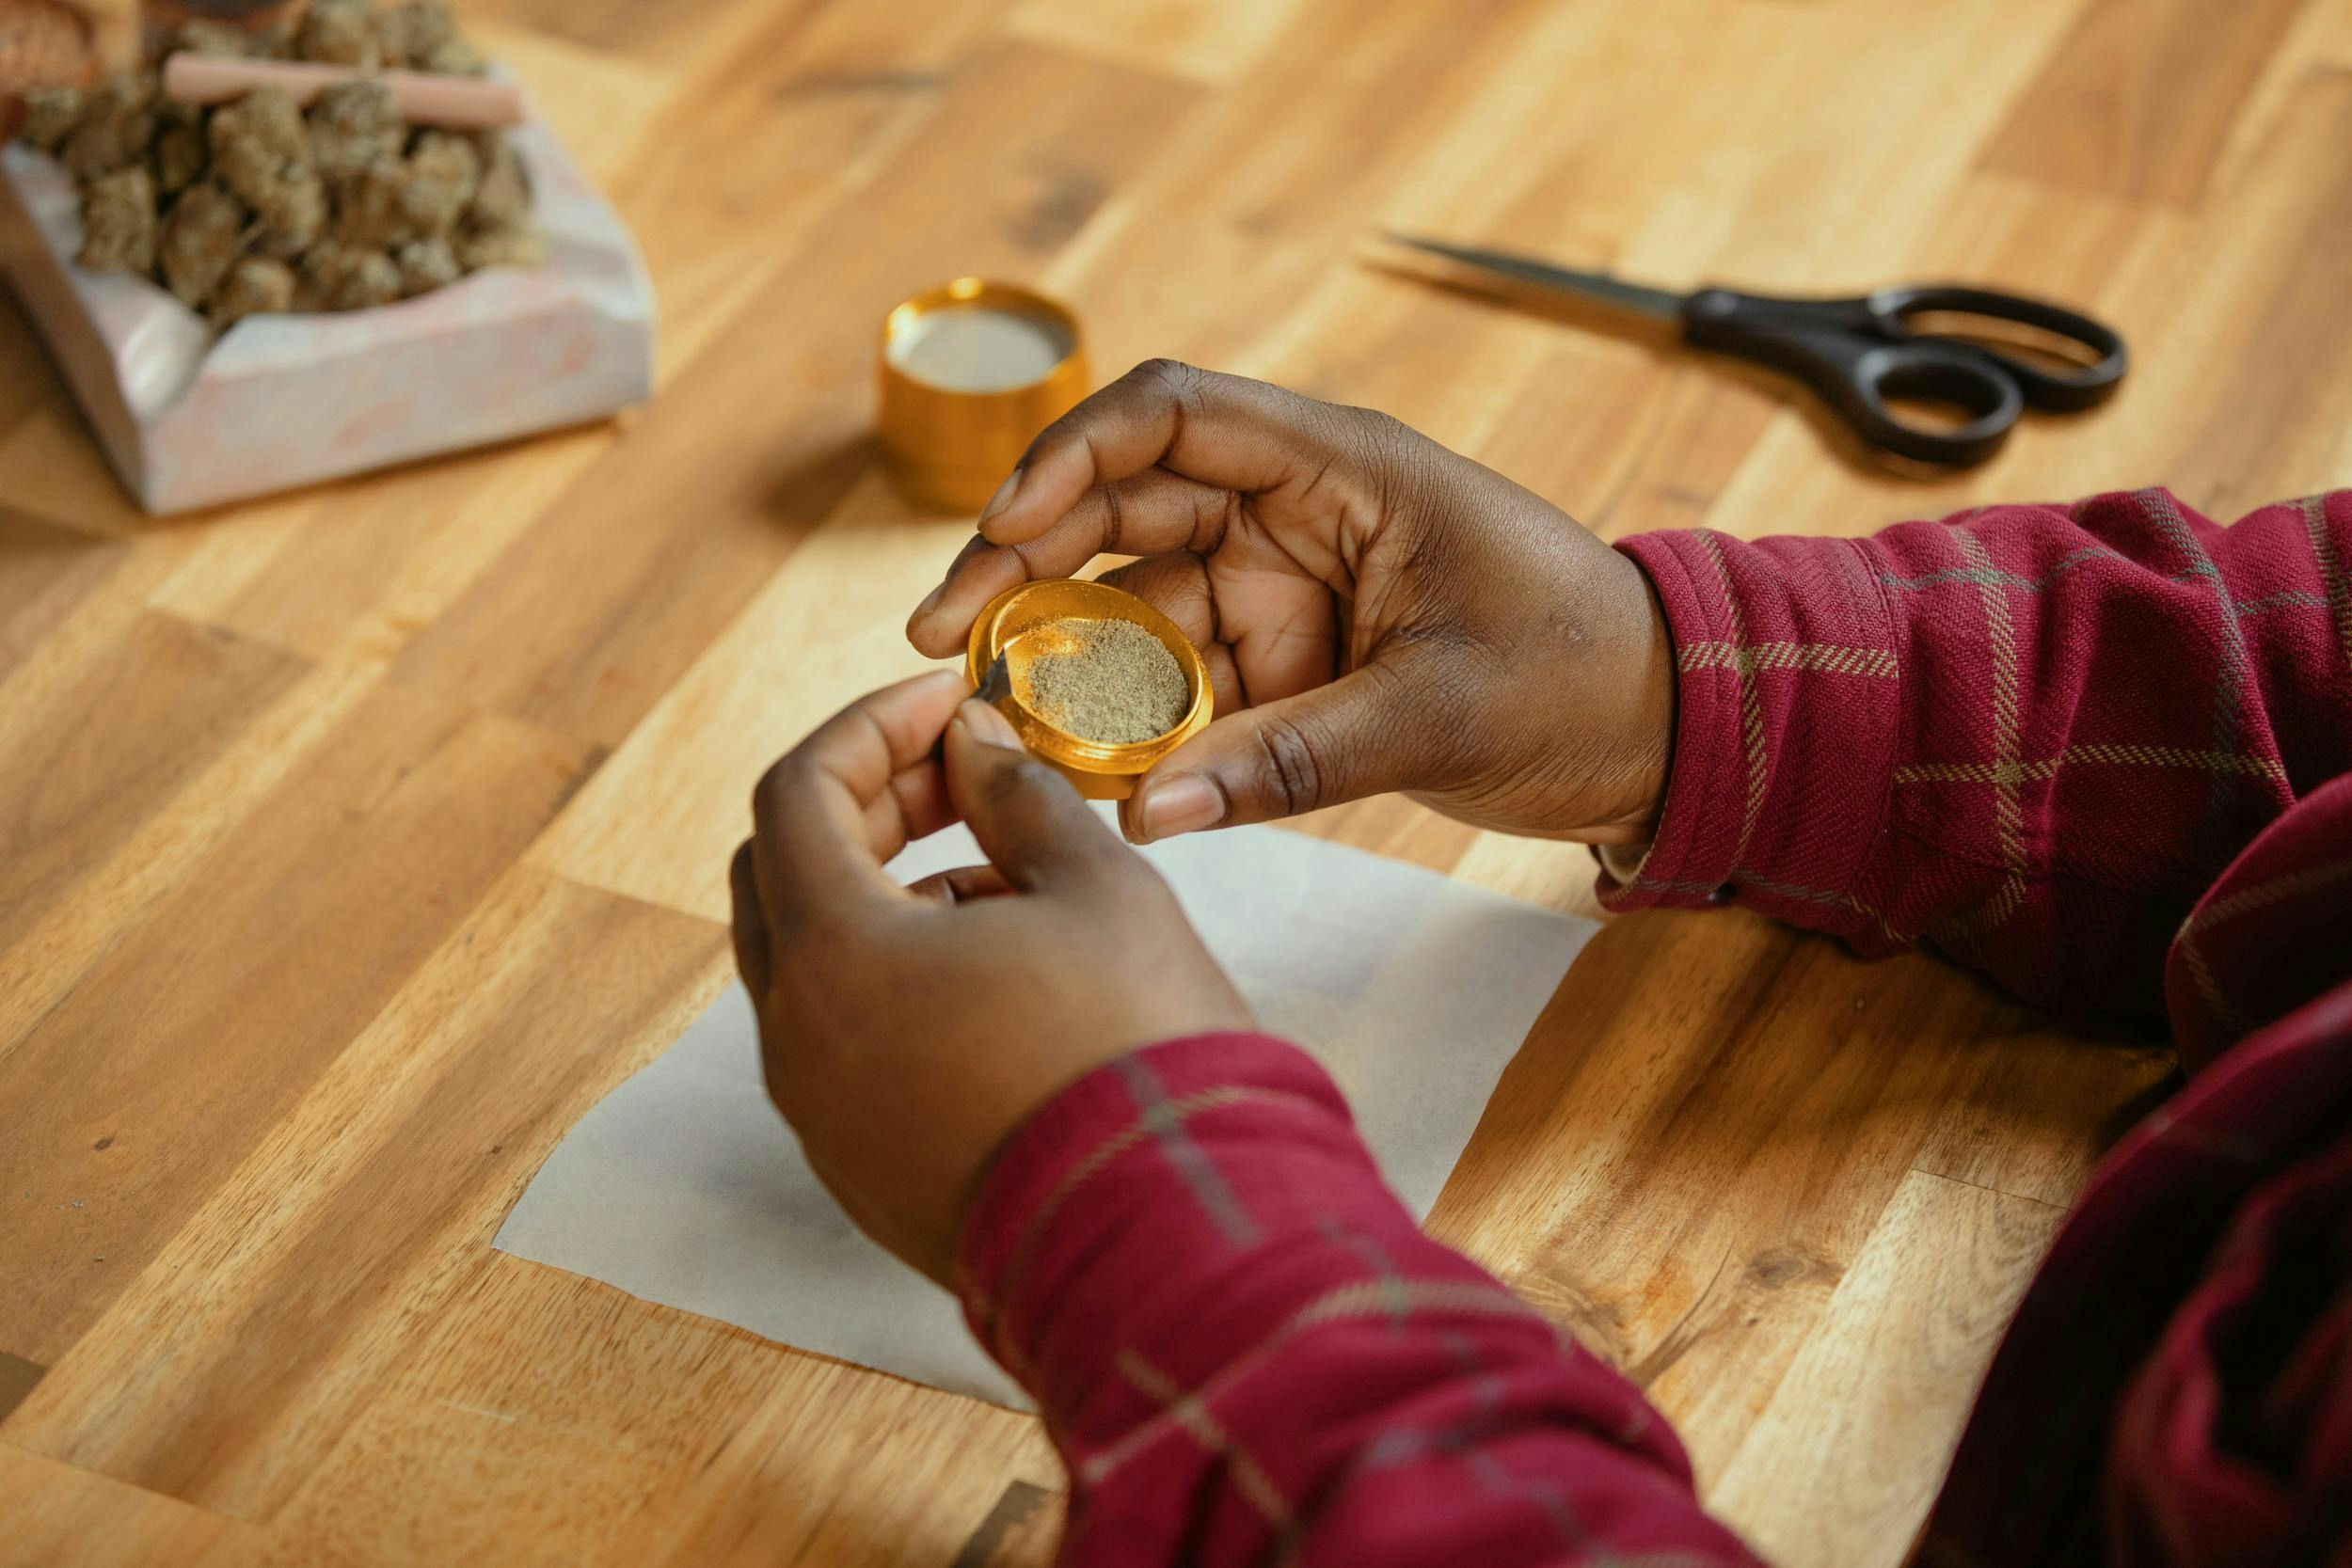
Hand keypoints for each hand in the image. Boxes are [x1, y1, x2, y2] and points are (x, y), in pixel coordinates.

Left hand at [730, 670, 1251, 1284]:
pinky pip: (851, 1047)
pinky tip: (1011, 977)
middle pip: (784, 878)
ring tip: (1017, 883)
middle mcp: (799, 1045)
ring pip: (819, 967)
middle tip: (965, 773)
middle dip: (869, 806)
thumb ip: (1017, 796)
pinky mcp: (866, 1174)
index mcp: (834, 960)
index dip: (870, 727)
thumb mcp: (1096, 889)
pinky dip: (902, 983)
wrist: (1178, 1245)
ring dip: (893, 897)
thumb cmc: (1140, 1054)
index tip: (948, 703)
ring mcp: (825, 1120)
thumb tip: (973, 746)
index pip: (797, 794)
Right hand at [906, 362, 1674, 848]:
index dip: (1074, 457)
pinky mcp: (1287, 664)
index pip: (1174, 413)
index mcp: (1340, 471)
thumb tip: (1144, 815)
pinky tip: (1071, 766)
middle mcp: (1295, 516)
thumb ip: (1286, 761)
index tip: (1003, 528)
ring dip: (1063, 655)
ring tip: (986, 717)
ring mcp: (1284, 591)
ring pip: (1136, 603)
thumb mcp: (1435, 715)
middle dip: (1023, 565)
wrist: (1658, 733)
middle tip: (940, 640)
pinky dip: (1126, 720)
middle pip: (1123, 507)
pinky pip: (1180, 682)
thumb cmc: (1578, 678)